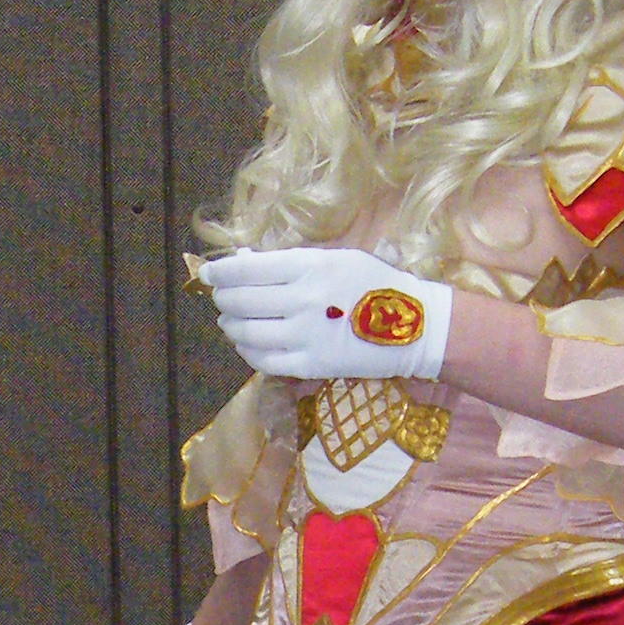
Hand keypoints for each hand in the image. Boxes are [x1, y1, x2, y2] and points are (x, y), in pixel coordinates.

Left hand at [199, 246, 451, 382]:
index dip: (220, 272)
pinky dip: (247, 350)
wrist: (415, 327)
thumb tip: (243, 262)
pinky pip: (263, 361)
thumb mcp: (336, 258)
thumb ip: (290, 262)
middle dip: (223, 299)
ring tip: (230, 320)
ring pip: (246, 332)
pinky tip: (248, 343)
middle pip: (240, 301)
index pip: (246, 269)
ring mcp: (304, 336)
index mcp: (309, 267)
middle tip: (220, 298)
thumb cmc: (375, 285)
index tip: (209, 273)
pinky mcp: (310, 366)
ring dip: (230, 325)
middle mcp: (302, 300)